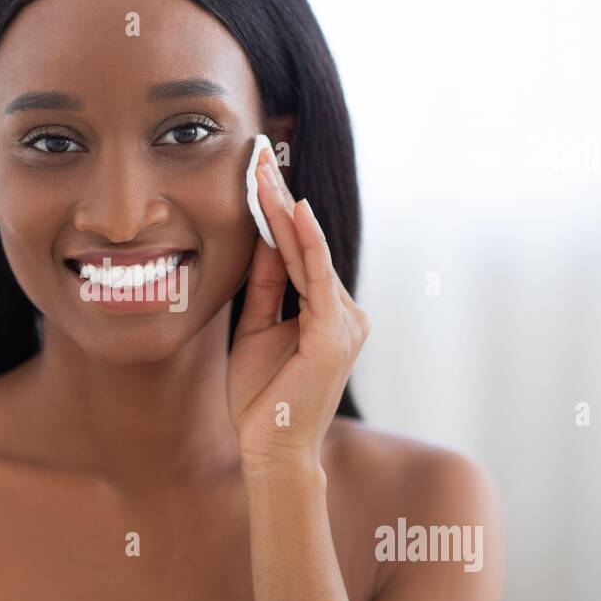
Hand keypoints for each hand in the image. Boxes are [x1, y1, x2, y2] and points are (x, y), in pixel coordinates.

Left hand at [227, 147, 369, 473]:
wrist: (270, 449)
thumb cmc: (262, 398)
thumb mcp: (256, 329)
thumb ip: (266, 287)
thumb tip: (264, 239)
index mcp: (326, 311)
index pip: (297, 250)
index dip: (276, 210)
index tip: (257, 171)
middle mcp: (343, 311)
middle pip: (304, 243)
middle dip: (279, 197)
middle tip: (258, 152)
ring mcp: (344, 321)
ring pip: (308, 253)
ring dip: (284, 209)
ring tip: (263, 169)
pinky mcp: (334, 333)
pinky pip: (317, 278)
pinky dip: (305, 242)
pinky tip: (293, 211)